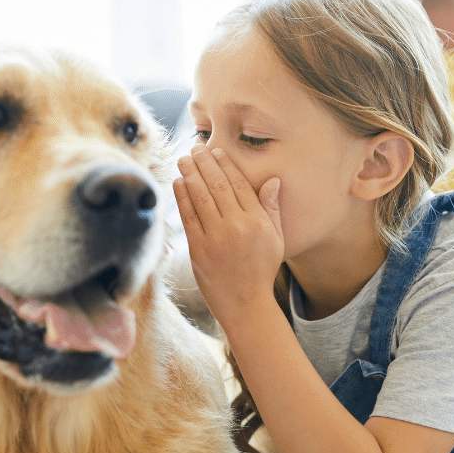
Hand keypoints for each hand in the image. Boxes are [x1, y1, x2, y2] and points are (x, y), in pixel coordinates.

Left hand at [173, 144, 283, 327]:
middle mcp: (237, 226)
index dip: (226, 165)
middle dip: (205, 163)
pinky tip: (177, 183)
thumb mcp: (276, 240)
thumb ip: (272, 209)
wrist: (246, 304)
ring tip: (183, 159)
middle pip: (218, 186)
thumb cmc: (261, 271)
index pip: (239, 185)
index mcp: (258, 222)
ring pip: (201, 198)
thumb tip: (272, 180)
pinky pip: (188, 217)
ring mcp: (216, 238)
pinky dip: (182, 198)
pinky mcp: (199, 250)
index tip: (216, 151)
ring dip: (190, 175)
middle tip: (195, 147)